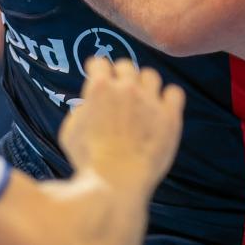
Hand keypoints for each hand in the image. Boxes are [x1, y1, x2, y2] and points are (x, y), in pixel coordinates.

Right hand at [59, 56, 185, 196]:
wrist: (116, 182)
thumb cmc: (88, 161)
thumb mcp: (70, 132)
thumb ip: (79, 111)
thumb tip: (87, 105)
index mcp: (99, 88)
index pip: (99, 62)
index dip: (96, 70)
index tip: (97, 77)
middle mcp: (126, 88)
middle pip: (126, 65)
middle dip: (119, 75)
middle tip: (119, 90)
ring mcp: (150, 101)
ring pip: (150, 75)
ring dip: (143, 84)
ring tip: (141, 99)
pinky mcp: (170, 116)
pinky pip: (174, 92)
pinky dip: (168, 98)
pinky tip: (161, 108)